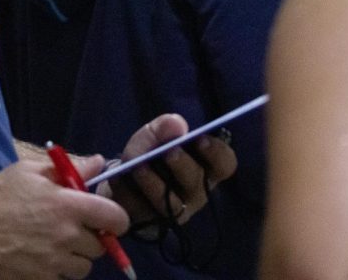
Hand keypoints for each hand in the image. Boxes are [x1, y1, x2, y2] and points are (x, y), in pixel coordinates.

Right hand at [0, 156, 128, 279]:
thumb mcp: (30, 171)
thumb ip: (69, 168)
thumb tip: (99, 162)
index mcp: (68, 205)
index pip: (115, 217)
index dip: (118, 220)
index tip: (110, 221)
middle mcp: (66, 236)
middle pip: (100, 246)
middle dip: (90, 238)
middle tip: (71, 230)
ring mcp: (53, 263)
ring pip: (84, 268)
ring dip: (76, 259)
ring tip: (56, 247)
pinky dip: (58, 273)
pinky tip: (40, 260)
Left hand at [102, 113, 236, 226]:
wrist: (123, 180)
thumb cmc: (150, 154)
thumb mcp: (153, 135)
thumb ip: (164, 127)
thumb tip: (177, 125)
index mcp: (206, 169)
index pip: (225, 164)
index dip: (217, 152)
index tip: (200, 139)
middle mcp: (196, 193)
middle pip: (198, 183)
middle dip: (183, 165)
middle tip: (169, 151)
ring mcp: (175, 212)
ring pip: (171, 203)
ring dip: (155, 183)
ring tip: (140, 166)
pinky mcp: (150, 222)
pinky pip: (143, 210)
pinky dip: (130, 192)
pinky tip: (122, 178)